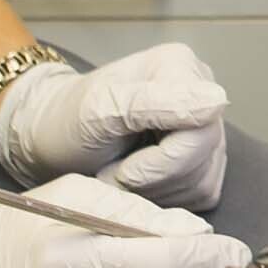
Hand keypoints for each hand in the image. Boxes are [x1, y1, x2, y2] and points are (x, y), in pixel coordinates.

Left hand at [0, 43, 229, 209]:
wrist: (49, 141)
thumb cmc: (65, 122)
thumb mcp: (99, 110)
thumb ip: (156, 103)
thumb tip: (218, 101)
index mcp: (181, 67)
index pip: (201, 130)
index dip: (162, 162)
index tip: (122, 170)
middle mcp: (201, 92)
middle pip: (203, 157)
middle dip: (153, 179)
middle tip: (112, 175)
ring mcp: (205, 127)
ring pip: (203, 180)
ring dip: (155, 192)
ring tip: (119, 176)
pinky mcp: (203, 160)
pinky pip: (202, 193)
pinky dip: (164, 200)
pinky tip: (136, 185)